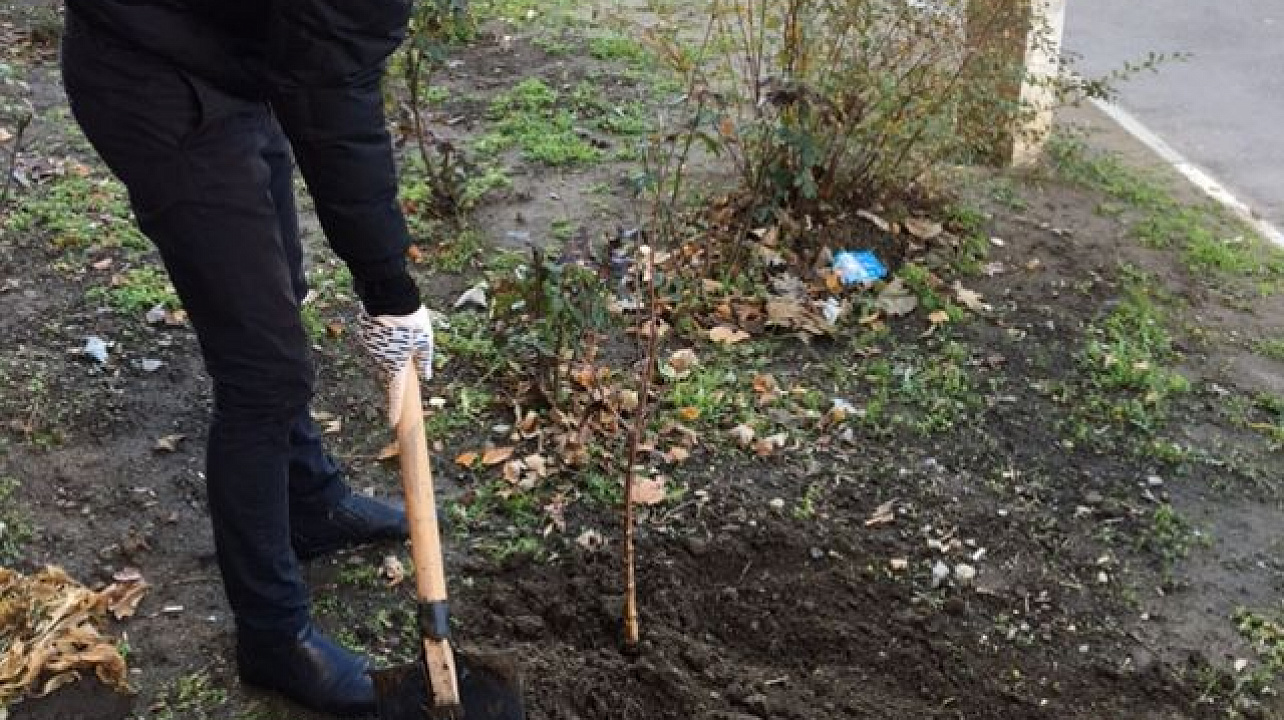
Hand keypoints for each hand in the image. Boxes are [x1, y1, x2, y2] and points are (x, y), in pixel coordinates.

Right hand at [357, 306, 433, 424]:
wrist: (390, 296)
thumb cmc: (412, 320)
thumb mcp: (426, 341)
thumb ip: (424, 361)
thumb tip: (425, 375)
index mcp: (397, 365)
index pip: (396, 393)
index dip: (395, 409)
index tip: (393, 423)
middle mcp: (380, 359)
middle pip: (391, 366)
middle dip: (400, 358)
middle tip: (410, 337)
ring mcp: (370, 347)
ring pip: (384, 351)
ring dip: (393, 343)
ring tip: (402, 325)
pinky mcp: (364, 334)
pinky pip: (376, 339)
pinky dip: (384, 334)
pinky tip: (390, 320)